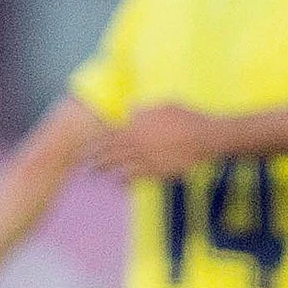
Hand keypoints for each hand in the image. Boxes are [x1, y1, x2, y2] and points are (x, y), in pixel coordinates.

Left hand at [95, 104, 222, 181]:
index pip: (111, 132)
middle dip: (96, 155)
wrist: (203, 136)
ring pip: (119, 164)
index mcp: (137, 124)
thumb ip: (143, 109)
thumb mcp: (163, 104)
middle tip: (83, 161)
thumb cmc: (185, 117)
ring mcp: (146, 157)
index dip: (97, 139)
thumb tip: (130, 110)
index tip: (87, 143)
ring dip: (105, 169)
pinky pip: (135, 176)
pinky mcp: (156, 170)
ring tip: (94, 172)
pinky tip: (116, 182)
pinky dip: (124, 179)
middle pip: (110, 150)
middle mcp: (137, 141)